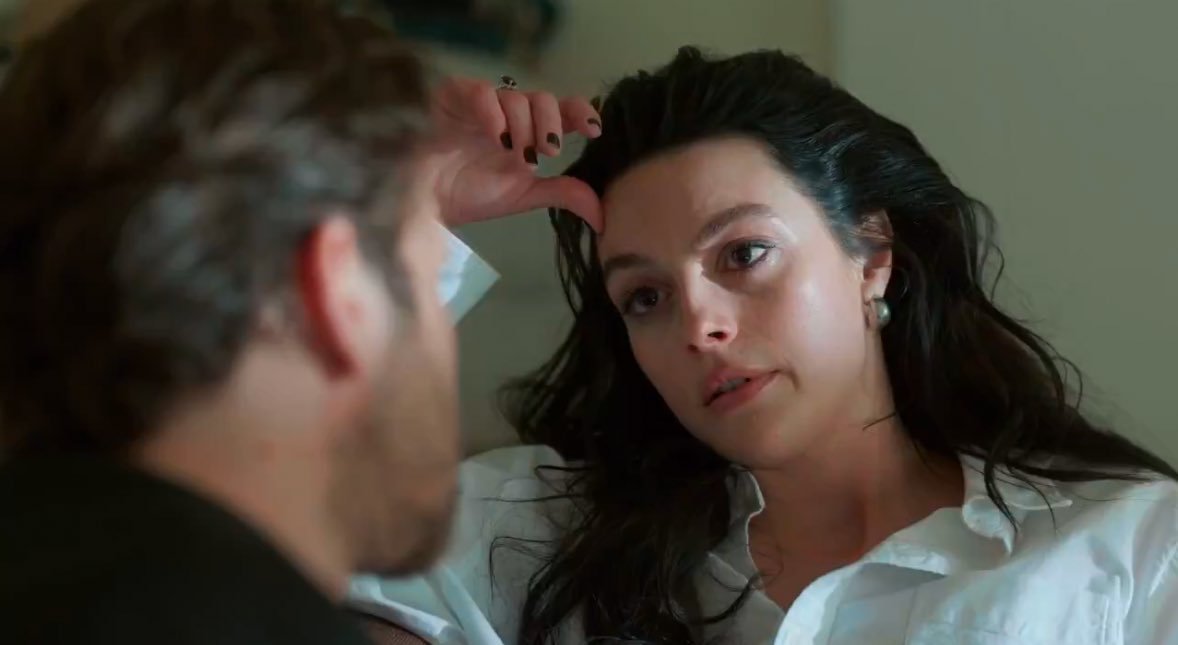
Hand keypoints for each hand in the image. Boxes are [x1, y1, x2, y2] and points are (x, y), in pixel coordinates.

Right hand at [426, 77, 603, 231]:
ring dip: (523, 126)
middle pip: (543, 100)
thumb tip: (604, 215)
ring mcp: (484, 102)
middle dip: (550, 125)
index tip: (594, 131)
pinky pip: (481, 93)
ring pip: (516, 97)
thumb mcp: (524, 195)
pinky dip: (493, 114)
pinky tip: (496, 138)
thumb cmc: (473, 193)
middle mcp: (511, 112)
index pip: (564, 109)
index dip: (583, 112)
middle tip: (546, 153)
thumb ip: (563, 194)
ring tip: (516, 155)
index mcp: (531, 130)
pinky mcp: (455, 96)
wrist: (428, 201)